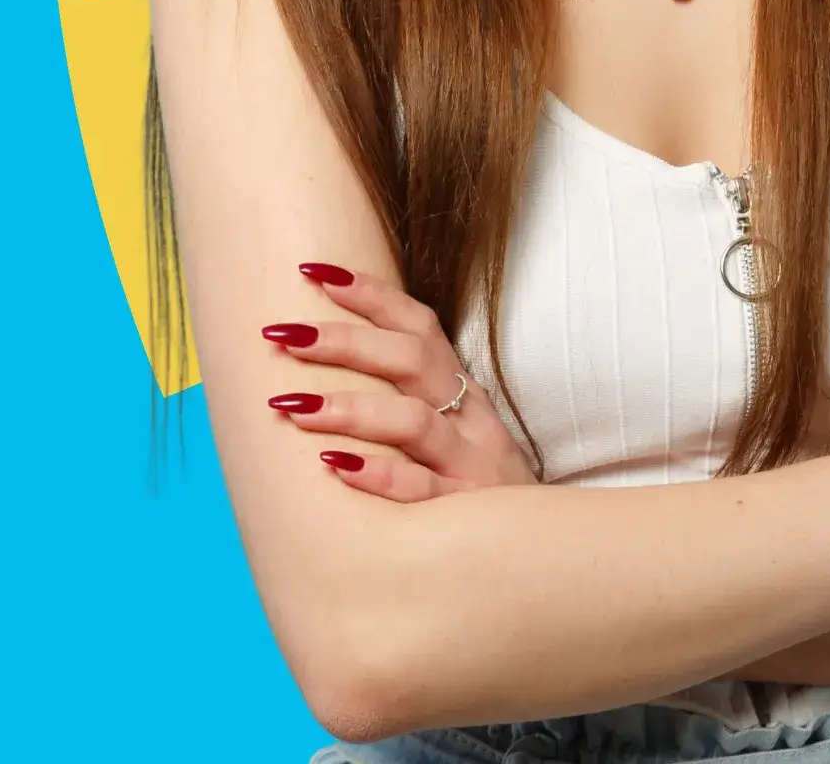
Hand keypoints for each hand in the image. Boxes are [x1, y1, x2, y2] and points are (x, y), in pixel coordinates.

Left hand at [262, 263, 540, 499]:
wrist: (545, 558)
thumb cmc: (478, 492)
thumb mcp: (455, 435)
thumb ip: (406, 402)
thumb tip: (324, 370)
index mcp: (461, 392)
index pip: (419, 325)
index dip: (370, 294)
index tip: (312, 271)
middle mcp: (469, 419)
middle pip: (411, 360)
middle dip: (345, 341)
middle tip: (284, 332)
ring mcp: (472, 465)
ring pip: (412, 421)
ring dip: (350, 408)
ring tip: (293, 404)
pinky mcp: (468, 515)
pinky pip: (420, 489)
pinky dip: (379, 475)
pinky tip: (335, 467)